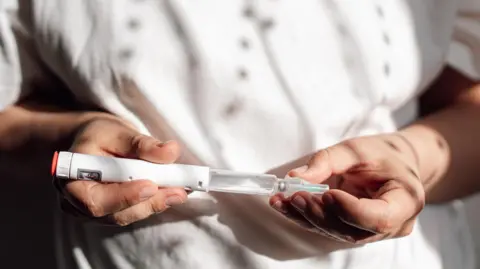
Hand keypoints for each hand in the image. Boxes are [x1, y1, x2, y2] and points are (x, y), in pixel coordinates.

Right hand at [54, 116, 187, 225]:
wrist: (92, 142)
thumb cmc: (100, 135)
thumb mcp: (117, 132)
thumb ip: (141, 144)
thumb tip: (170, 151)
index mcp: (72, 180)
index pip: (95, 200)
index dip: (124, 197)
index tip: (151, 186)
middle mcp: (79, 203)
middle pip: (115, 214)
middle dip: (149, 203)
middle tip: (178, 192)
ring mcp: (95, 212)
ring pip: (128, 215)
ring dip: (156, 204)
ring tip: (181, 192)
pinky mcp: (112, 212)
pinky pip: (133, 212)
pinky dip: (154, 203)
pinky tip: (173, 193)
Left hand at [269, 134, 424, 243]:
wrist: (395, 163)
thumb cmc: (382, 154)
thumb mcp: (357, 148)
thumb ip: (326, 161)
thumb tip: (294, 178)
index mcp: (406, 201)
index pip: (378, 217)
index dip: (350, 210)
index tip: (326, 193)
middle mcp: (393, 224)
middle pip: (353, 229)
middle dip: (319, 213)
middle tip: (294, 195)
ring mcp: (373, 232)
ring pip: (337, 232)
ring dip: (306, 217)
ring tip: (282, 200)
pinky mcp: (354, 230)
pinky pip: (329, 228)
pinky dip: (305, 217)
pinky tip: (284, 205)